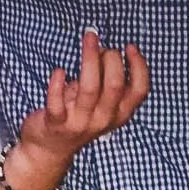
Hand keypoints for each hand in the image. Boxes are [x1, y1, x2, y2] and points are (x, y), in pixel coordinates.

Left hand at [13, 28, 148, 178]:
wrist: (48, 150)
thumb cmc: (76, 117)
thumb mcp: (99, 102)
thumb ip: (104, 79)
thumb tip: (102, 49)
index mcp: (119, 114)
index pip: (140, 90)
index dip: (138, 66)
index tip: (129, 47)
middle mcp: (102, 120)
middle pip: (114, 85)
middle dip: (111, 58)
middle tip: (99, 45)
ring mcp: (79, 124)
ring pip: (89, 88)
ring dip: (89, 58)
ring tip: (88, 39)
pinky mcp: (56, 124)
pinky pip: (56, 102)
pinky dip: (57, 83)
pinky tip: (59, 70)